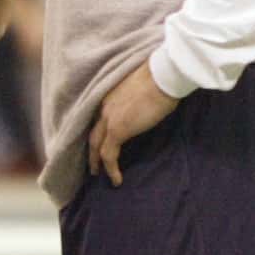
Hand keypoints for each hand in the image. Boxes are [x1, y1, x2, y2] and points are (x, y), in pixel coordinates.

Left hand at [87, 60, 178, 185]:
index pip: (99, 118)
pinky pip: (108, 154)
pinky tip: (116, 180)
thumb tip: (145, 108)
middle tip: (93, 163)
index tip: (101, 140)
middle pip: (93, 133)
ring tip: (98, 174)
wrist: (162, 74)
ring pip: (95, 145)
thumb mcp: (144, 89)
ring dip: (96, 161)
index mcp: (109, 96)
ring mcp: (108, 118)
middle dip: (92, 149)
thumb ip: (138, 101)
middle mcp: (103, 107)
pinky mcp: (117, 130)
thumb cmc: (160, 77)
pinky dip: (110, 169)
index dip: (99, 131)